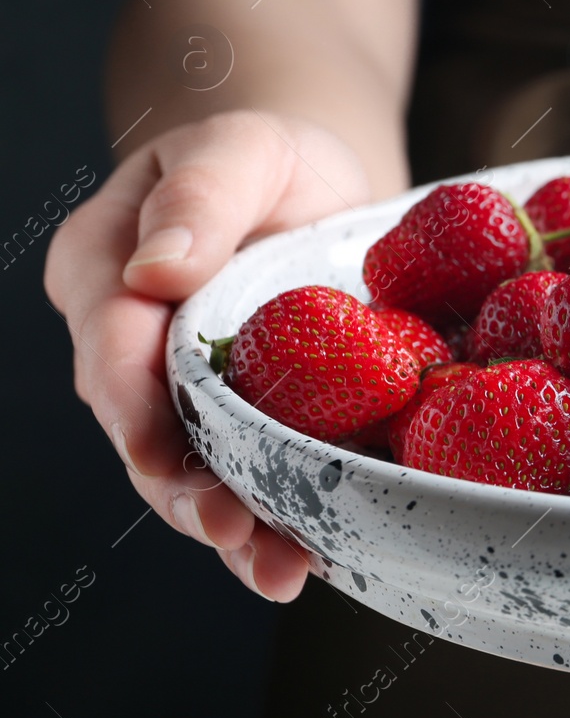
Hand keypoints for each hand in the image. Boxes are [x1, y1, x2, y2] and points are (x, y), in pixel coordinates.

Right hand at [44, 110, 371, 600]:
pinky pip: (249, 473)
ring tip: (279, 571)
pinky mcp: (246, 417)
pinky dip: (276, 516)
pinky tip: (309, 556)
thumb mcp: (242, 146)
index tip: (164, 454)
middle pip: (142, 430)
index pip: (108, 347)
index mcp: (105, 272)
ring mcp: (184, 391)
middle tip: (238, 536)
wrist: (316, 182)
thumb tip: (156, 269)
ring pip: (192, 469)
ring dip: (233, 526)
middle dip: (184, 492)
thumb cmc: (271, 157)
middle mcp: (130, 346)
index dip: (132, 407)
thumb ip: (202, 194)